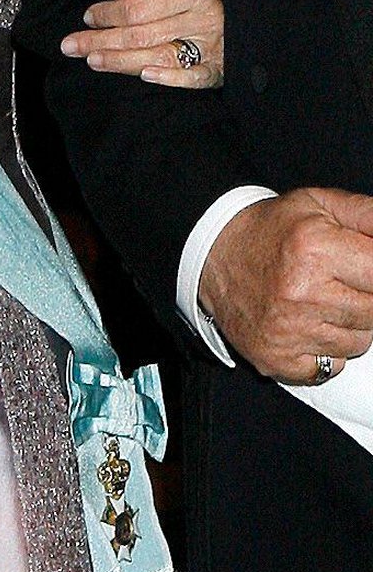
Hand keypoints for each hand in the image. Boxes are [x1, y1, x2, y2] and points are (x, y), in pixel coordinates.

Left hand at [60, 0, 223, 87]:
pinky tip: (144, 76)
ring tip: (91, 60)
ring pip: (159, 58)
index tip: (88, 15)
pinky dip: (170, 79)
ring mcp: (213, 47)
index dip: (109, 14)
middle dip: (101, 41)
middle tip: (70, 45)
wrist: (245, 8)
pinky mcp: (219, 69)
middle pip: (142, 35)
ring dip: (121, 62)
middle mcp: (204, 19)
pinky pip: (194, 78)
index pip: (140, 7)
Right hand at [199, 188, 372, 380]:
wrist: (215, 255)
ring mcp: (289, 332)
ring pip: (359, 342)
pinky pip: (333, 366)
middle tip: (343, 280)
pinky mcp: (278, 359)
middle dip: (366, 296)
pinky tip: (310, 324)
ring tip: (324, 300)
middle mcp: (302, 294)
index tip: (366, 270)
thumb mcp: (321, 205)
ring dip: (350, 324)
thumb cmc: (273, 229)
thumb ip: (369, 215)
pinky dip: (329, 349)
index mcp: (315, 250)